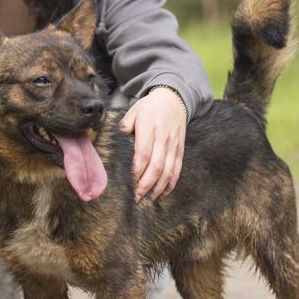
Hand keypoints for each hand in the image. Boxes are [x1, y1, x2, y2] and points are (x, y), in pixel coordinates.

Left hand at [119, 87, 186, 201]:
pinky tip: (162, 193)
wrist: (174, 99)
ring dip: (158, 187)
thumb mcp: (134, 110)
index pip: (143, 154)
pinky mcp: (180, 150)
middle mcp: (163, 138)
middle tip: (135, 198)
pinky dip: (171, 183)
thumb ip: (125, 125)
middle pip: (156, 166)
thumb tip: (118, 138)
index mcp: (149, 128)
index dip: (136, 171)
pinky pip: (177, 169)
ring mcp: (174, 145)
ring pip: (168, 170)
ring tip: (147, 199)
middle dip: (145, 184)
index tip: (128, 183)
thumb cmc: (150, 106)